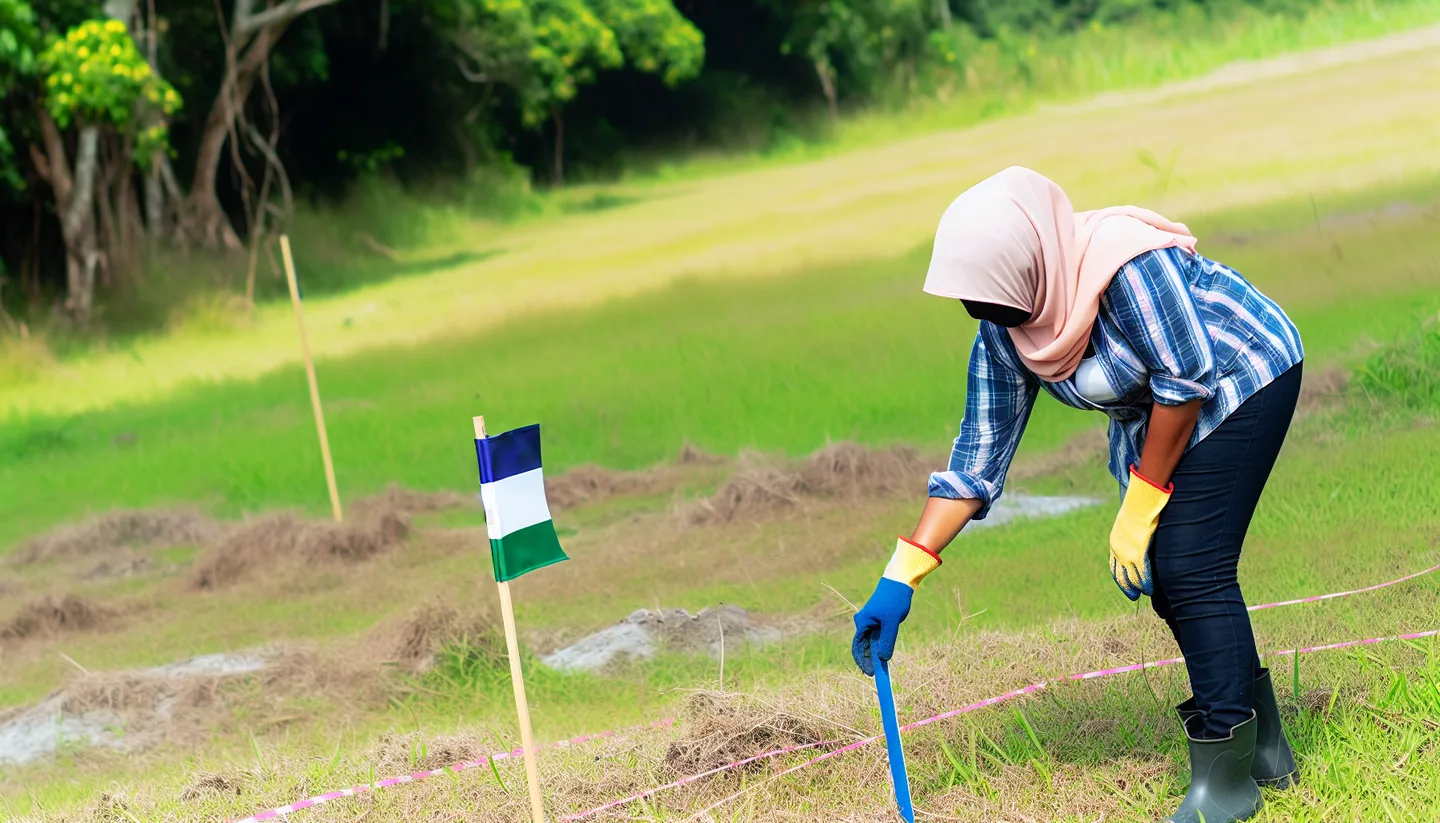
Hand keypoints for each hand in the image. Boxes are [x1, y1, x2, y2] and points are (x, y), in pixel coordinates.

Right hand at [851, 537, 939, 675]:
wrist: (900, 581)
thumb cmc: (894, 600)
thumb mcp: (892, 623)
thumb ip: (887, 642)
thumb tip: (883, 660)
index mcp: (862, 623)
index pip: (858, 648)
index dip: (863, 663)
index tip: (871, 675)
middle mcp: (863, 623)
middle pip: (864, 647)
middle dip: (870, 661)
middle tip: (879, 674)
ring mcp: (870, 621)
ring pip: (871, 642)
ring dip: (876, 653)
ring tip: (883, 666)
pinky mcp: (878, 619)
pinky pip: (877, 636)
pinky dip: (881, 645)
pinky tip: (886, 653)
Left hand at [1109, 465, 1171, 599]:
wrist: (1139, 503)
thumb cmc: (1137, 509)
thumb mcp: (1129, 522)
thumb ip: (1133, 532)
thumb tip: (1139, 533)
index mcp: (1114, 543)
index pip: (1114, 566)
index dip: (1120, 577)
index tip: (1126, 585)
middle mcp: (1118, 551)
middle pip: (1120, 575)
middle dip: (1127, 587)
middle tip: (1133, 596)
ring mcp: (1127, 553)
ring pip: (1132, 577)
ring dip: (1139, 587)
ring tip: (1145, 593)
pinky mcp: (1138, 553)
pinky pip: (1143, 573)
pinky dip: (1147, 583)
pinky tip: (1150, 589)